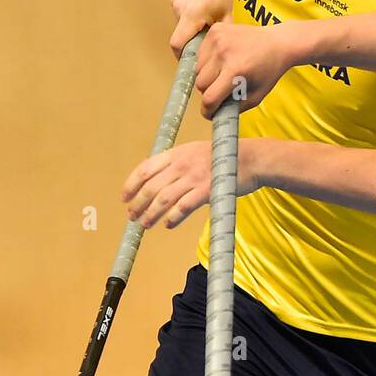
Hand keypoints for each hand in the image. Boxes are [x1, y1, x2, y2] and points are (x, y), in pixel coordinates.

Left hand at [122, 140, 259, 228]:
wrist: (251, 159)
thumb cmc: (225, 157)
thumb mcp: (196, 151)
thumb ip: (178, 163)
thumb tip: (160, 180)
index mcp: (177, 153)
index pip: (145, 169)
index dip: (131, 185)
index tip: (124, 197)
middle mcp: (182, 164)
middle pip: (151, 187)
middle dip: (138, 204)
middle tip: (132, 216)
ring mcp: (194, 177)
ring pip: (163, 199)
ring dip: (151, 214)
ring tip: (146, 224)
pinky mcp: (207, 190)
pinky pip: (183, 207)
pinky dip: (173, 217)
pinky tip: (169, 224)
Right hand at [169, 0, 235, 57]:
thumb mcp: (227, 20)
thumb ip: (216, 40)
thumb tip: (213, 59)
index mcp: (191, 14)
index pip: (177, 44)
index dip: (181, 56)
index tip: (190, 62)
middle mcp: (179, 7)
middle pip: (179, 35)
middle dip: (190, 41)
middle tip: (205, 43)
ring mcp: (176, 0)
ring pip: (180, 25)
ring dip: (190, 28)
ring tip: (207, 23)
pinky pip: (180, 14)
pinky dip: (189, 18)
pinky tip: (204, 13)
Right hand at [194, 22, 294, 118]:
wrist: (278, 42)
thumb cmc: (269, 70)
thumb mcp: (256, 95)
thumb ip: (234, 108)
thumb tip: (214, 115)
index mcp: (236, 71)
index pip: (209, 98)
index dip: (208, 110)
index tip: (209, 112)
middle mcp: (224, 53)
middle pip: (200, 84)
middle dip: (209, 91)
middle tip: (221, 90)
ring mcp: (218, 39)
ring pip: (197, 69)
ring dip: (206, 76)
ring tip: (223, 73)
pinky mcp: (215, 30)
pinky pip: (200, 53)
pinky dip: (207, 60)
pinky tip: (222, 60)